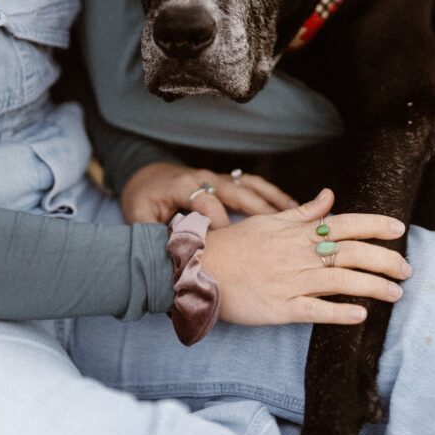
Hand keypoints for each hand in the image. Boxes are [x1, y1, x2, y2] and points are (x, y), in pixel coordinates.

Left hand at [121, 162, 296, 227]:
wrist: (145, 175)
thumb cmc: (143, 199)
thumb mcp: (138, 217)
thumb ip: (152, 234)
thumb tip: (167, 259)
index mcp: (182, 186)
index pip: (207, 202)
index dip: (219, 222)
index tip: (231, 242)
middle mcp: (204, 177)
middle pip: (236, 190)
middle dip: (258, 209)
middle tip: (279, 228)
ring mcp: (218, 177)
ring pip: (250, 184)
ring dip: (273, 199)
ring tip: (295, 215)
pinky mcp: (227, 180)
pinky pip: (254, 184)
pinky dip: (273, 195)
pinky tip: (292, 209)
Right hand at [201, 188, 412, 325]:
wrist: (198, 268)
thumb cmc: (234, 245)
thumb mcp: (269, 221)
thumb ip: (303, 212)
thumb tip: (330, 196)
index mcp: (296, 233)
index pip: (344, 224)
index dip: (375, 226)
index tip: (399, 229)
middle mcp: (298, 255)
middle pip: (350, 253)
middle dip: (384, 259)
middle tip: (407, 269)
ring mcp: (290, 282)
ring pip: (340, 281)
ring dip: (373, 286)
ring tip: (396, 293)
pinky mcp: (280, 308)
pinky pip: (315, 311)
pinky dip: (339, 313)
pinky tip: (361, 315)